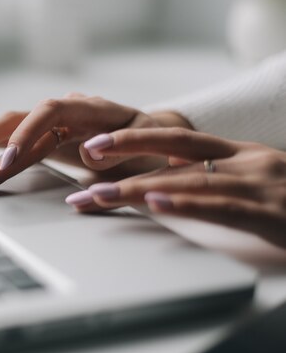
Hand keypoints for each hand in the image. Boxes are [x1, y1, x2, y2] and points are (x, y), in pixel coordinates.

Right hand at [0, 93, 191, 193]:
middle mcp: (62, 111)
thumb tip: (90, 155)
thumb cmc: (152, 142)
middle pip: (16, 118)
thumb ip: (121, 150)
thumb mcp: (146, 146)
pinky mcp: (43, 136)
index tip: (8, 160)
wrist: (154, 135)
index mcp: (87, 109)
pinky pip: (10, 137)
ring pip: (7, 128)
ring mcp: (50, 124)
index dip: (26, 134)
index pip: (48, 114)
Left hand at [65, 128, 285, 247]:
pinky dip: (186, 204)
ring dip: (138, 188)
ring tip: (99, 194)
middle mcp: (247, 162)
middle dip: (125, 155)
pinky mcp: (273, 213)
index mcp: (240, 153)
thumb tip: (164, 186)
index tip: (97, 146)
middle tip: (84, 161)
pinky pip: (223, 207)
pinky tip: (156, 204)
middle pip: (174, 153)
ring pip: (189, 181)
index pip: (177, 139)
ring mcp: (261, 185)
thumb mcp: (254, 184)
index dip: (135, 139)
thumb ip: (214, 181)